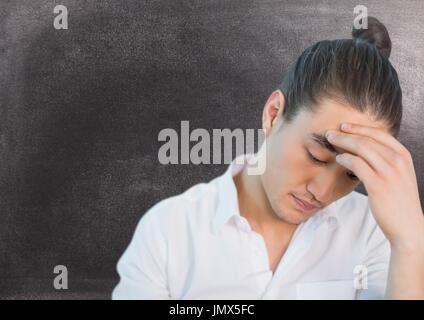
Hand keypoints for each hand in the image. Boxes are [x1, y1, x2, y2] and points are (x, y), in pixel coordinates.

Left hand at [325, 123, 423, 250]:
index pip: (380, 133)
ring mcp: (389, 172)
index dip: (360, 128)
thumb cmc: (399, 202)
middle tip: (330, 132)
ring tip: (330, 141)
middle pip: (368, 139)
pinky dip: (345, 158)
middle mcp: (398, 161)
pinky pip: (357, 164)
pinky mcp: (378, 184)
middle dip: (347, 133)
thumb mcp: (398, 176)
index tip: (345, 126)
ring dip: (343, 142)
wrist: (408, 227)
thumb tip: (365, 151)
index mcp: (403, 156)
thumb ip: (386, 161)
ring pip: (361, 148)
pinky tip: (338, 158)